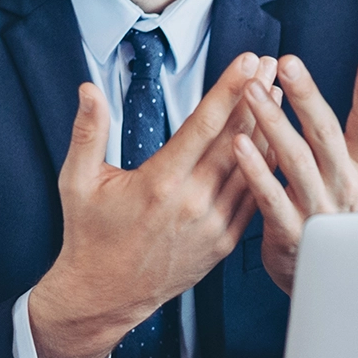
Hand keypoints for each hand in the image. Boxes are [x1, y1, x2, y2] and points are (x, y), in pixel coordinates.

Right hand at [29, 53, 278, 357]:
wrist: (105, 295)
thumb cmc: (90, 236)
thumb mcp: (78, 182)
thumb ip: (87, 132)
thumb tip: (88, 89)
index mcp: (159, 183)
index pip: (203, 125)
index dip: (228, 90)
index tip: (246, 62)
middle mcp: (192, 203)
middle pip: (234, 140)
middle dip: (255, 98)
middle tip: (270, 65)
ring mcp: (212, 225)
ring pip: (250, 168)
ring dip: (266, 128)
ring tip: (280, 93)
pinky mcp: (223, 243)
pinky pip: (252, 198)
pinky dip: (266, 168)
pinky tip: (276, 144)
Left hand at [231, 54, 357, 293]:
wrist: (324, 271)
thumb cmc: (338, 202)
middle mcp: (344, 185)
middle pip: (327, 136)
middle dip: (308, 97)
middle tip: (289, 62)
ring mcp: (318, 209)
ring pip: (296, 161)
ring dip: (273, 123)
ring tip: (251, 90)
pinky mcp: (289, 231)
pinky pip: (270, 197)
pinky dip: (256, 169)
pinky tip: (238, 142)